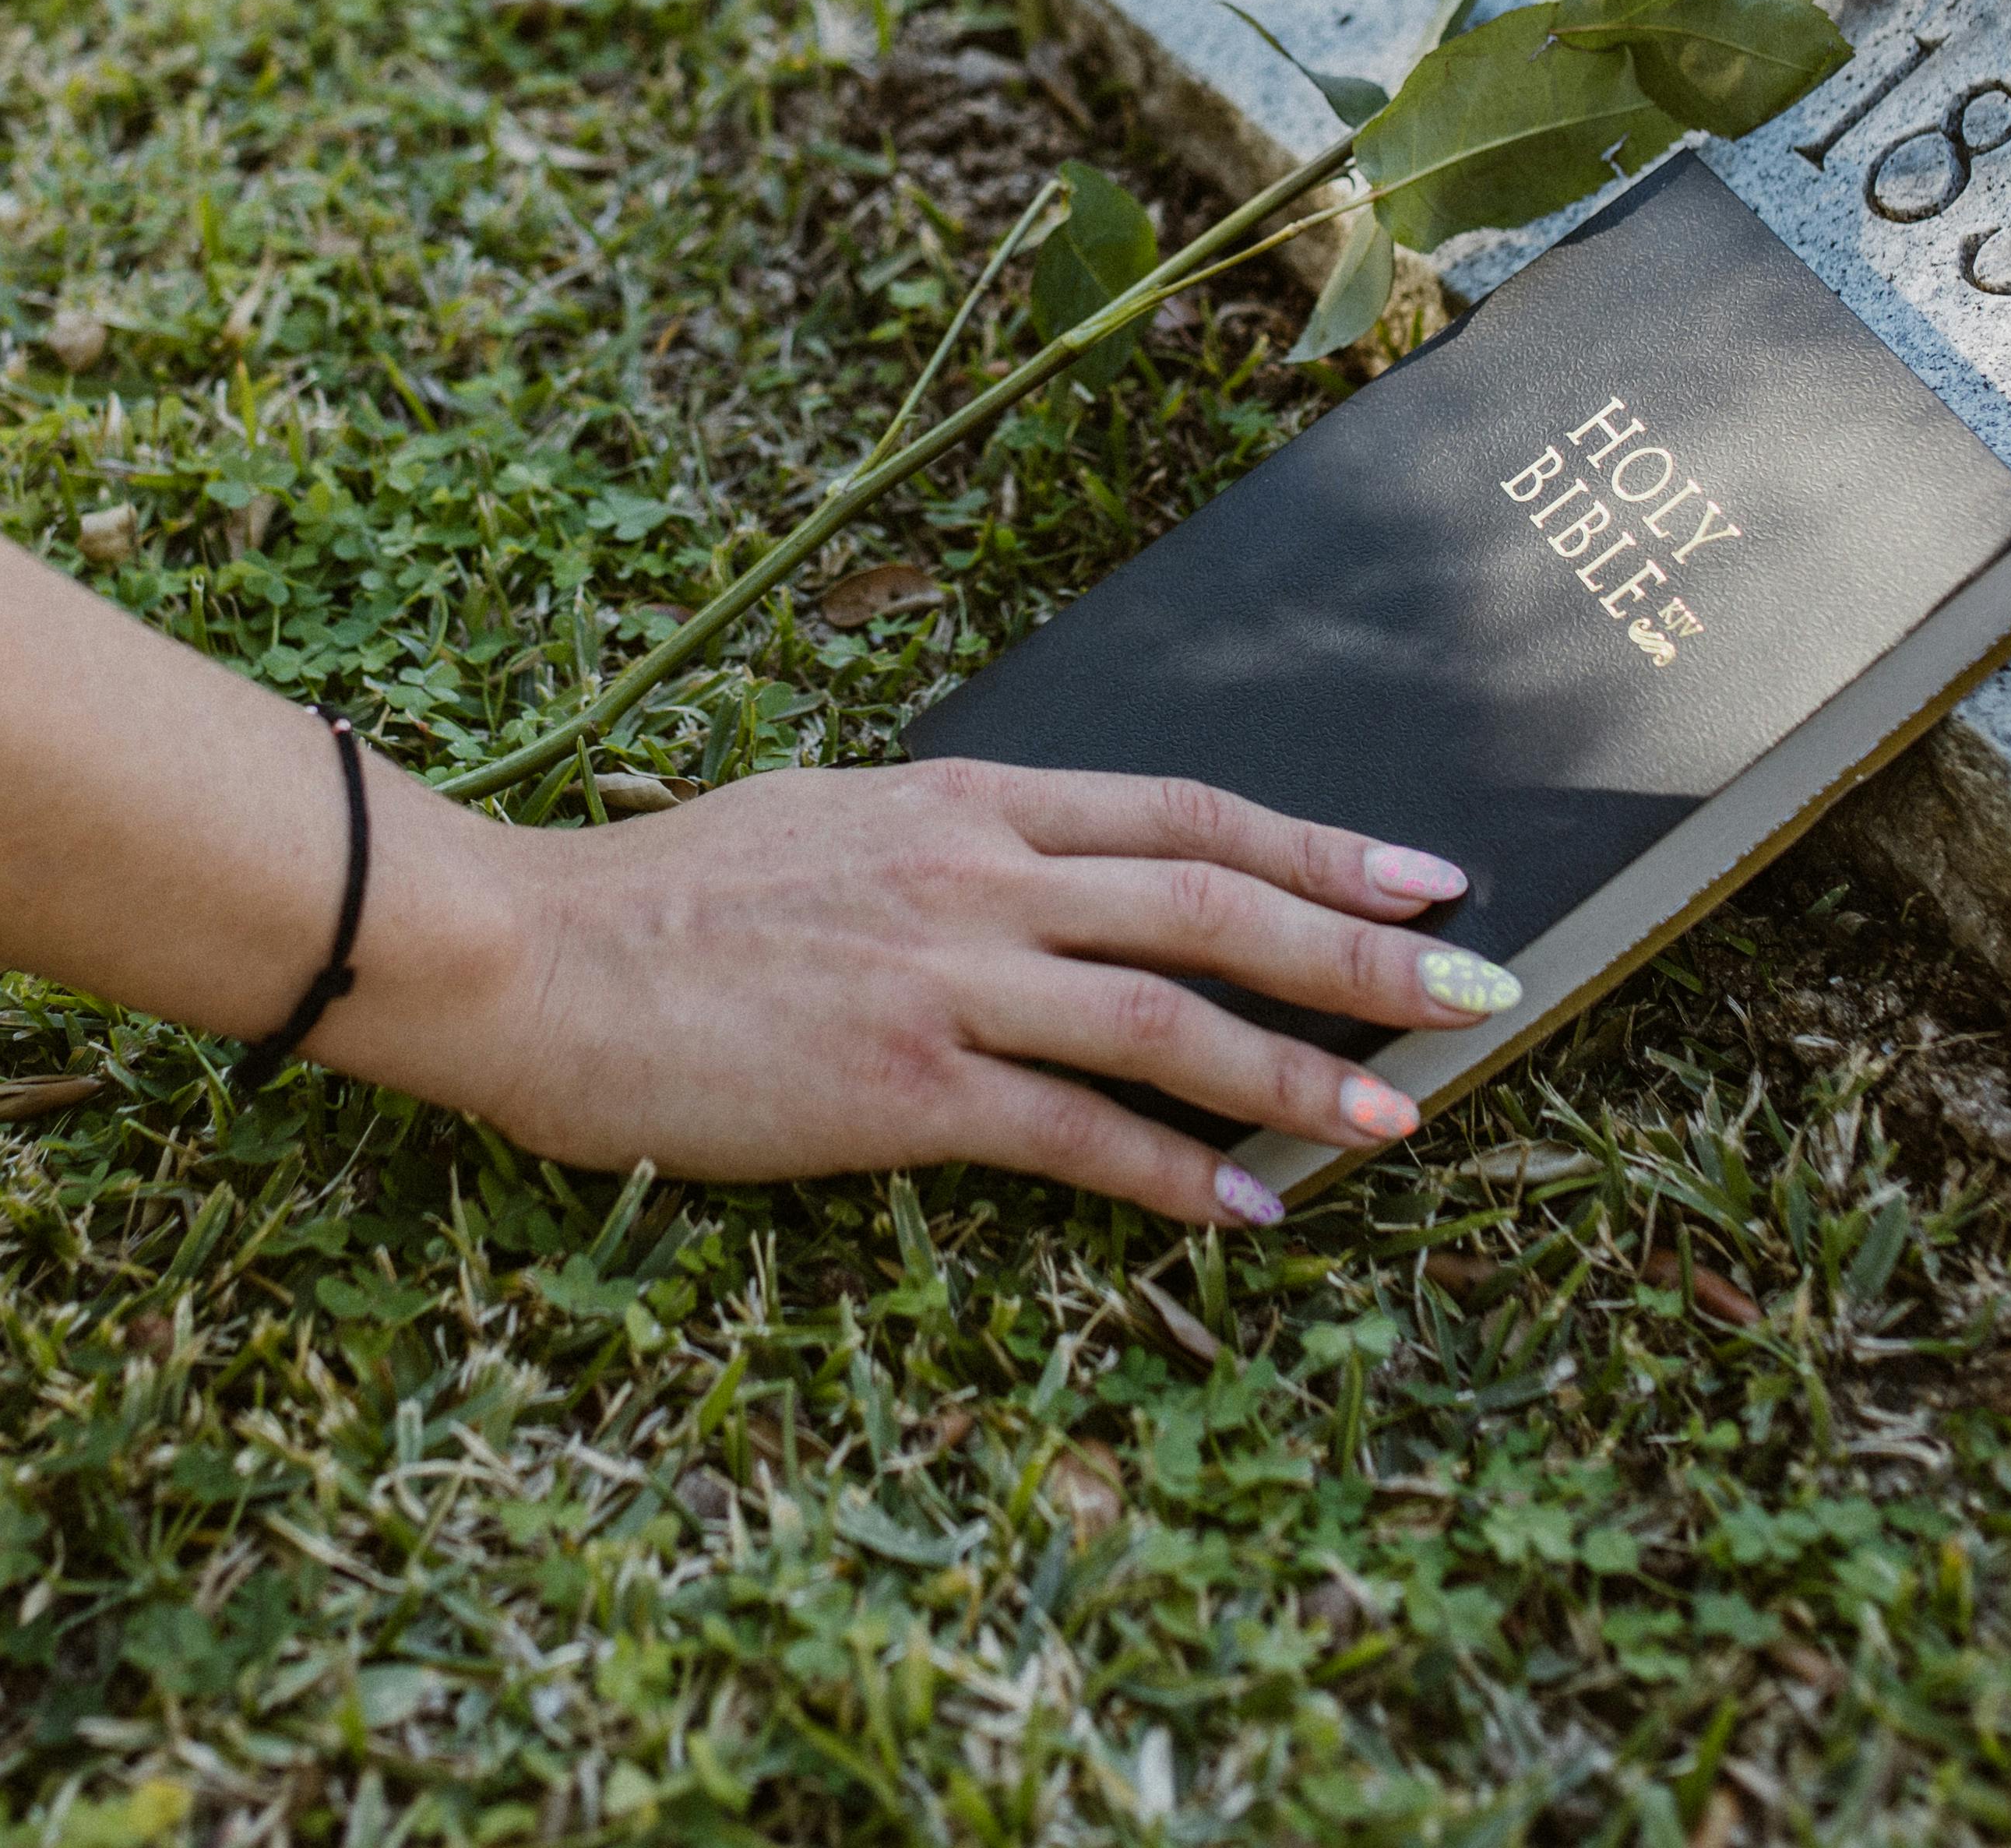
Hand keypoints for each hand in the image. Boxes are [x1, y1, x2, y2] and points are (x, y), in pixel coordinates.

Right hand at [324, 759, 1517, 1225]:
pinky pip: (1077, 1135)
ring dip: (1301, 1070)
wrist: (530, 952)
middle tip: (1480, 984)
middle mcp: (976, 873)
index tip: (1417, 876)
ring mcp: (945, 977)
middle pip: (1212, 899)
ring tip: (1401, 1113)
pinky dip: (1177, 1176)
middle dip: (1359, 948)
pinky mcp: (904, 1084)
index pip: (1181, 812)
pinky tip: (1250, 1210)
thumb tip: (1014, 862)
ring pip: (1170, 1016)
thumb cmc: (658, 895)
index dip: (1314, 844)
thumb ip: (935, 842)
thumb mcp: (823, 817)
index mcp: (960, 800)